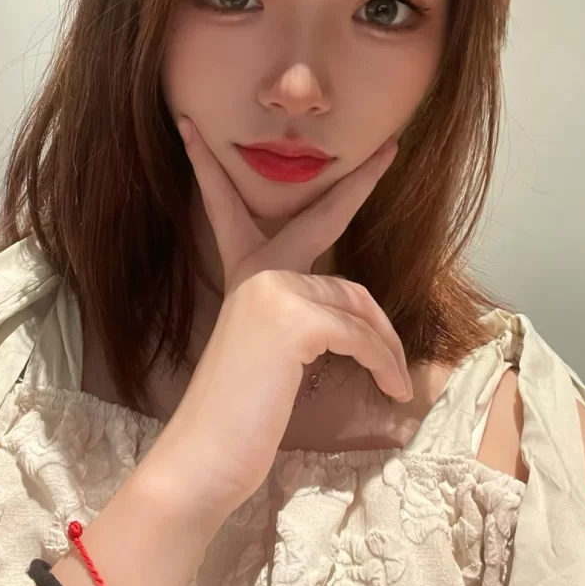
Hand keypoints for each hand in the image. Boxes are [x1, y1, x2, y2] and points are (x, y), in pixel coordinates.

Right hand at [142, 119, 411, 521]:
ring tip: (393, 382)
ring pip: (358, 301)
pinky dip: (383, 363)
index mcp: (243, 275)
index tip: (190, 128)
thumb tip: (359, 317)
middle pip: (322, 219)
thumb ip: (303, 319)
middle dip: (359, 182)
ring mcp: (272, 288)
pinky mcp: (294, 317)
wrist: (205, 456)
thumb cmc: (237, 414)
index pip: (228, 209)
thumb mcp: (272, 355)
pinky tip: (388, 389)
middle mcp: (256, 270)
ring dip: (386, 346)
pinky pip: (361, 333)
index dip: (209, 168)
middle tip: (391, 150)